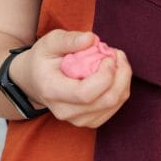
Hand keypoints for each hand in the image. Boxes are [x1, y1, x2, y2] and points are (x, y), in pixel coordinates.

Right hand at [11, 30, 130, 128]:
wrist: (36, 81)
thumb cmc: (44, 59)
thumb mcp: (49, 42)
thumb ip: (68, 40)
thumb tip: (91, 39)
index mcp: (52, 91)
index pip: (85, 93)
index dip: (105, 75)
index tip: (107, 56)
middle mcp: (65, 111)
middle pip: (107, 100)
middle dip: (121, 74)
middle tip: (117, 53)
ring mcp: (79, 120)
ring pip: (116, 103)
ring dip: (123, 78)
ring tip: (115, 60)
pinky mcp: (91, 121)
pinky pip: (117, 106)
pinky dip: (122, 87)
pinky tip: (113, 73)